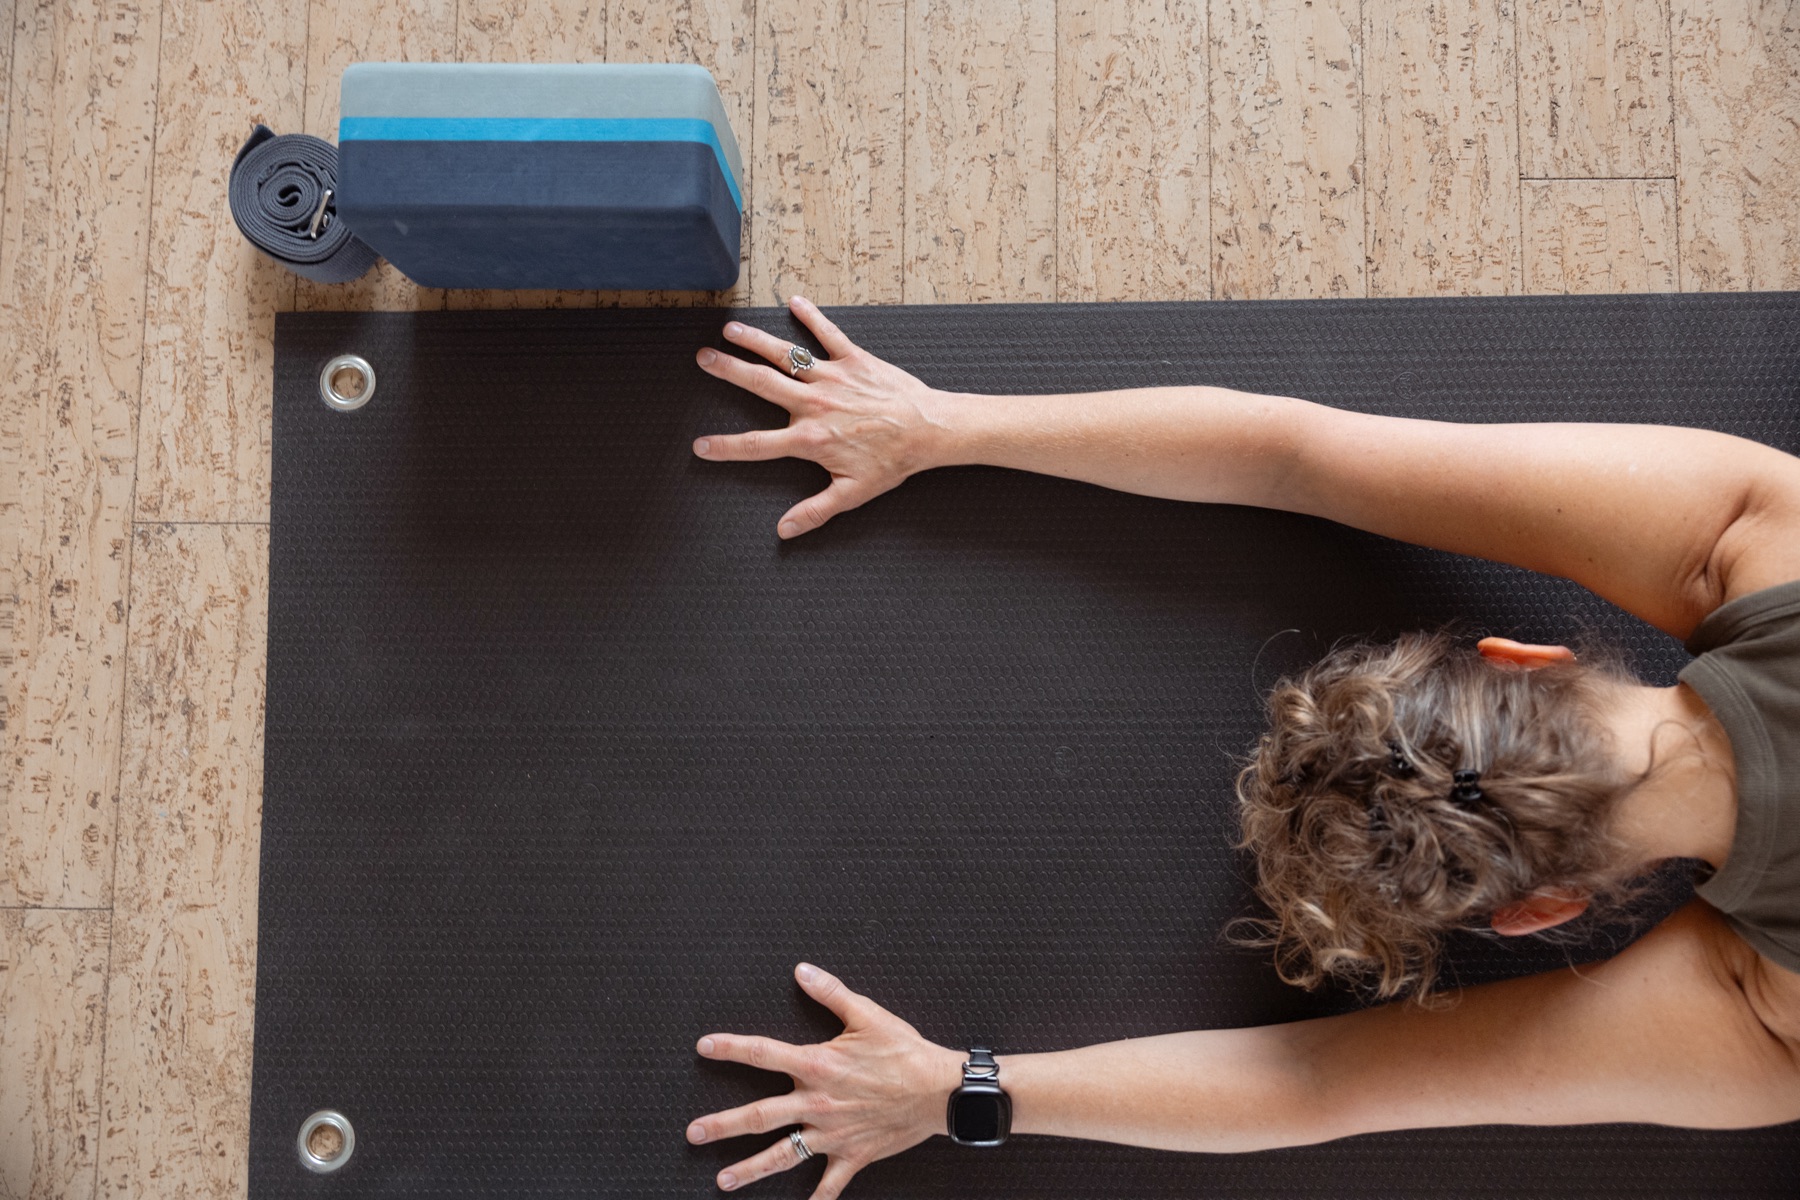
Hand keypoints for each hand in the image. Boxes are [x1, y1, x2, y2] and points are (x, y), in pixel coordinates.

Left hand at [688, 963, 963, 1197]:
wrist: (939, 1091)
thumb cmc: (904, 1050)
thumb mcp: (867, 1014)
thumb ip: (831, 993)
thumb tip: (801, 971)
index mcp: (818, 1065)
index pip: (764, 1053)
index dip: (731, 1048)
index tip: (704, 1047)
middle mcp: (818, 1102)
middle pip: (761, 1115)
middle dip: (723, 1125)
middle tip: (693, 1133)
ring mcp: (833, 1133)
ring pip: (783, 1155)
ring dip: (750, 1169)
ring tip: (722, 1181)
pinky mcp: (852, 1155)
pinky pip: (829, 1184)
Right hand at [694, 296, 954, 538]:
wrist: (929, 430)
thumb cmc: (893, 462)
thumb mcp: (852, 493)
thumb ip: (815, 511)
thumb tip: (785, 531)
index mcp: (809, 438)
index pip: (757, 444)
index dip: (725, 447)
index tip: (699, 445)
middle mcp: (814, 404)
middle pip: (760, 383)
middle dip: (728, 370)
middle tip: (703, 358)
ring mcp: (832, 377)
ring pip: (785, 354)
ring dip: (755, 340)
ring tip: (730, 329)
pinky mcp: (853, 359)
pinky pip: (828, 333)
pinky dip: (812, 316)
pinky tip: (795, 301)